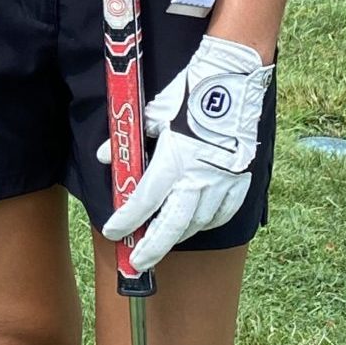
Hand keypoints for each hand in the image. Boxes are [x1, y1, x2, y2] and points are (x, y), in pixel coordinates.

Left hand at [99, 36, 271, 270]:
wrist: (233, 82)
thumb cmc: (190, 95)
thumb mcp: (153, 113)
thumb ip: (130, 139)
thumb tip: (106, 156)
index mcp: (174, 161)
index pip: (144, 200)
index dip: (126, 219)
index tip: (113, 231)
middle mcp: (199, 178)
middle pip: (172, 225)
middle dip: (152, 246)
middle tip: (138, 262)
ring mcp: (222, 182)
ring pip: (198, 222)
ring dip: (178, 234)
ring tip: (163, 240)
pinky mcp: (240, 180)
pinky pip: (223, 212)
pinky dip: (208, 222)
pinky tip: (197, 224)